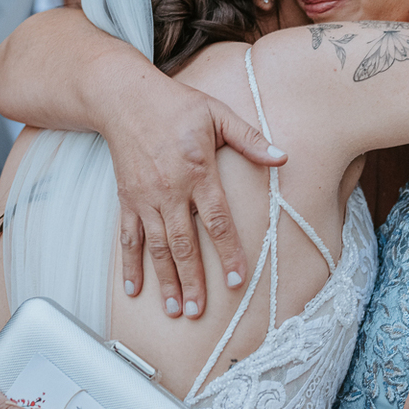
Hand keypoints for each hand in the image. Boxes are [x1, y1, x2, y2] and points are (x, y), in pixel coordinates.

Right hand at [106, 79, 285, 319]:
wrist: (125, 98)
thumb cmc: (176, 105)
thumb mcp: (217, 114)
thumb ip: (250, 138)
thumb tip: (283, 156)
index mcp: (198, 172)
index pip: (217, 220)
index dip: (228, 252)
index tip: (237, 279)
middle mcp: (170, 190)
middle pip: (184, 243)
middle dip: (193, 279)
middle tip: (199, 311)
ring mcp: (146, 197)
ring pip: (156, 247)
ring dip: (166, 280)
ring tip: (175, 310)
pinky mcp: (127, 199)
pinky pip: (128, 237)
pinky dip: (130, 265)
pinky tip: (134, 290)